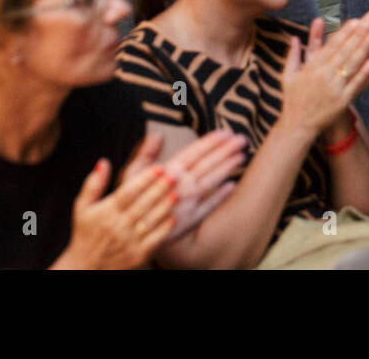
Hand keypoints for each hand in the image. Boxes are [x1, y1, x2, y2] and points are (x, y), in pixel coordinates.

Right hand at [60, 159, 176, 268]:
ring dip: (165, 206)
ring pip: (151, 220)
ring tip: (176, 193)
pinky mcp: (137, 255)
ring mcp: (129, 242)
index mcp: (106, 212)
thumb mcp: (81, 207)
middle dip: (159, 189)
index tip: (159, 168)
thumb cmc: (85, 233)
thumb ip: (93, 184)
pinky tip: (172, 217)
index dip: (144, 179)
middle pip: (143, 204)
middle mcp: (118, 226)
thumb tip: (103, 162)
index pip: (128, 192)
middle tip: (174, 176)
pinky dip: (164, 228)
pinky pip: (154, 239)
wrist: (85, 267)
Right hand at [121, 130, 246, 241]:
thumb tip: (157, 135)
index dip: (210, 142)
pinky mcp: (190, 220)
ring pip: (211, 182)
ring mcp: (188, 204)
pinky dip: (221, 196)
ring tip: (242, 156)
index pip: (193, 153)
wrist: (128, 236)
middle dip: (225, 151)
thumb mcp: (130, 175)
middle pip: (207, 165)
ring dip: (227, 168)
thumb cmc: (126, 202)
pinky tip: (233, 185)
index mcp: (166, 173)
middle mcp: (180, 187)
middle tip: (242, 139)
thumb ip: (145, 154)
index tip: (225, 132)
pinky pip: (209, 206)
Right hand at [281, 3, 368, 137]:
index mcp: (312, 67)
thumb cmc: (293, 99)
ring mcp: (334, 88)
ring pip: (351, 64)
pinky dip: (364, 72)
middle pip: (345, 50)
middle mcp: (323, 75)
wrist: (297, 125)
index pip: (331, 45)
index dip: (345, 31)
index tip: (356, 19)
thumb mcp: (288, 74)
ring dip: (364, 48)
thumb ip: (293, 54)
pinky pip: (355, 84)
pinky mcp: (342, 101)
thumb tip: (295, 37)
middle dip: (359, 33)